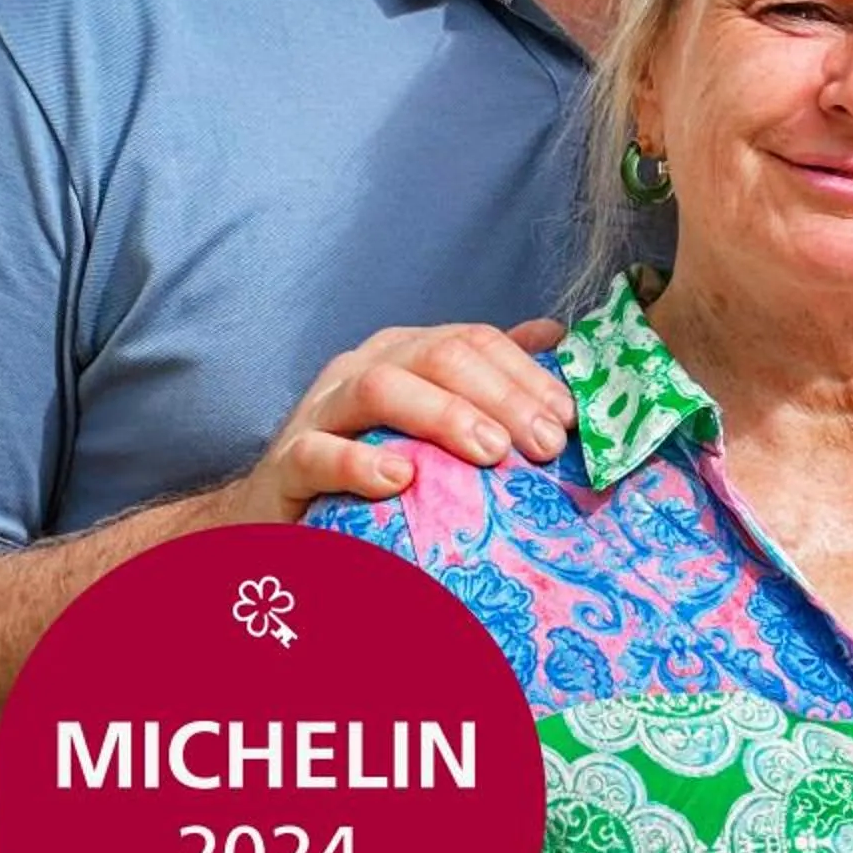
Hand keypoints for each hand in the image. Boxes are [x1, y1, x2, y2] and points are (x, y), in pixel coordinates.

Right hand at [220, 320, 571, 524]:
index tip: (573, 418)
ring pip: (381, 387)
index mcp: (405, 352)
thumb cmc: (372, 465)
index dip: (529, 375)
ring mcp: (320, 410)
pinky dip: (360, 463)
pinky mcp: (285, 462)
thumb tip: (555, 335)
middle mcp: (363, 367)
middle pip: (440, 356)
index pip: (477, 341)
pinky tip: (400, 481)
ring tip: (492, 453)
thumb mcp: (436, 424)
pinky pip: (317, 452)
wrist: (279, 517)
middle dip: (503, 397)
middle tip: (546, 445)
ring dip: (445, 416)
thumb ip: (491, 380)